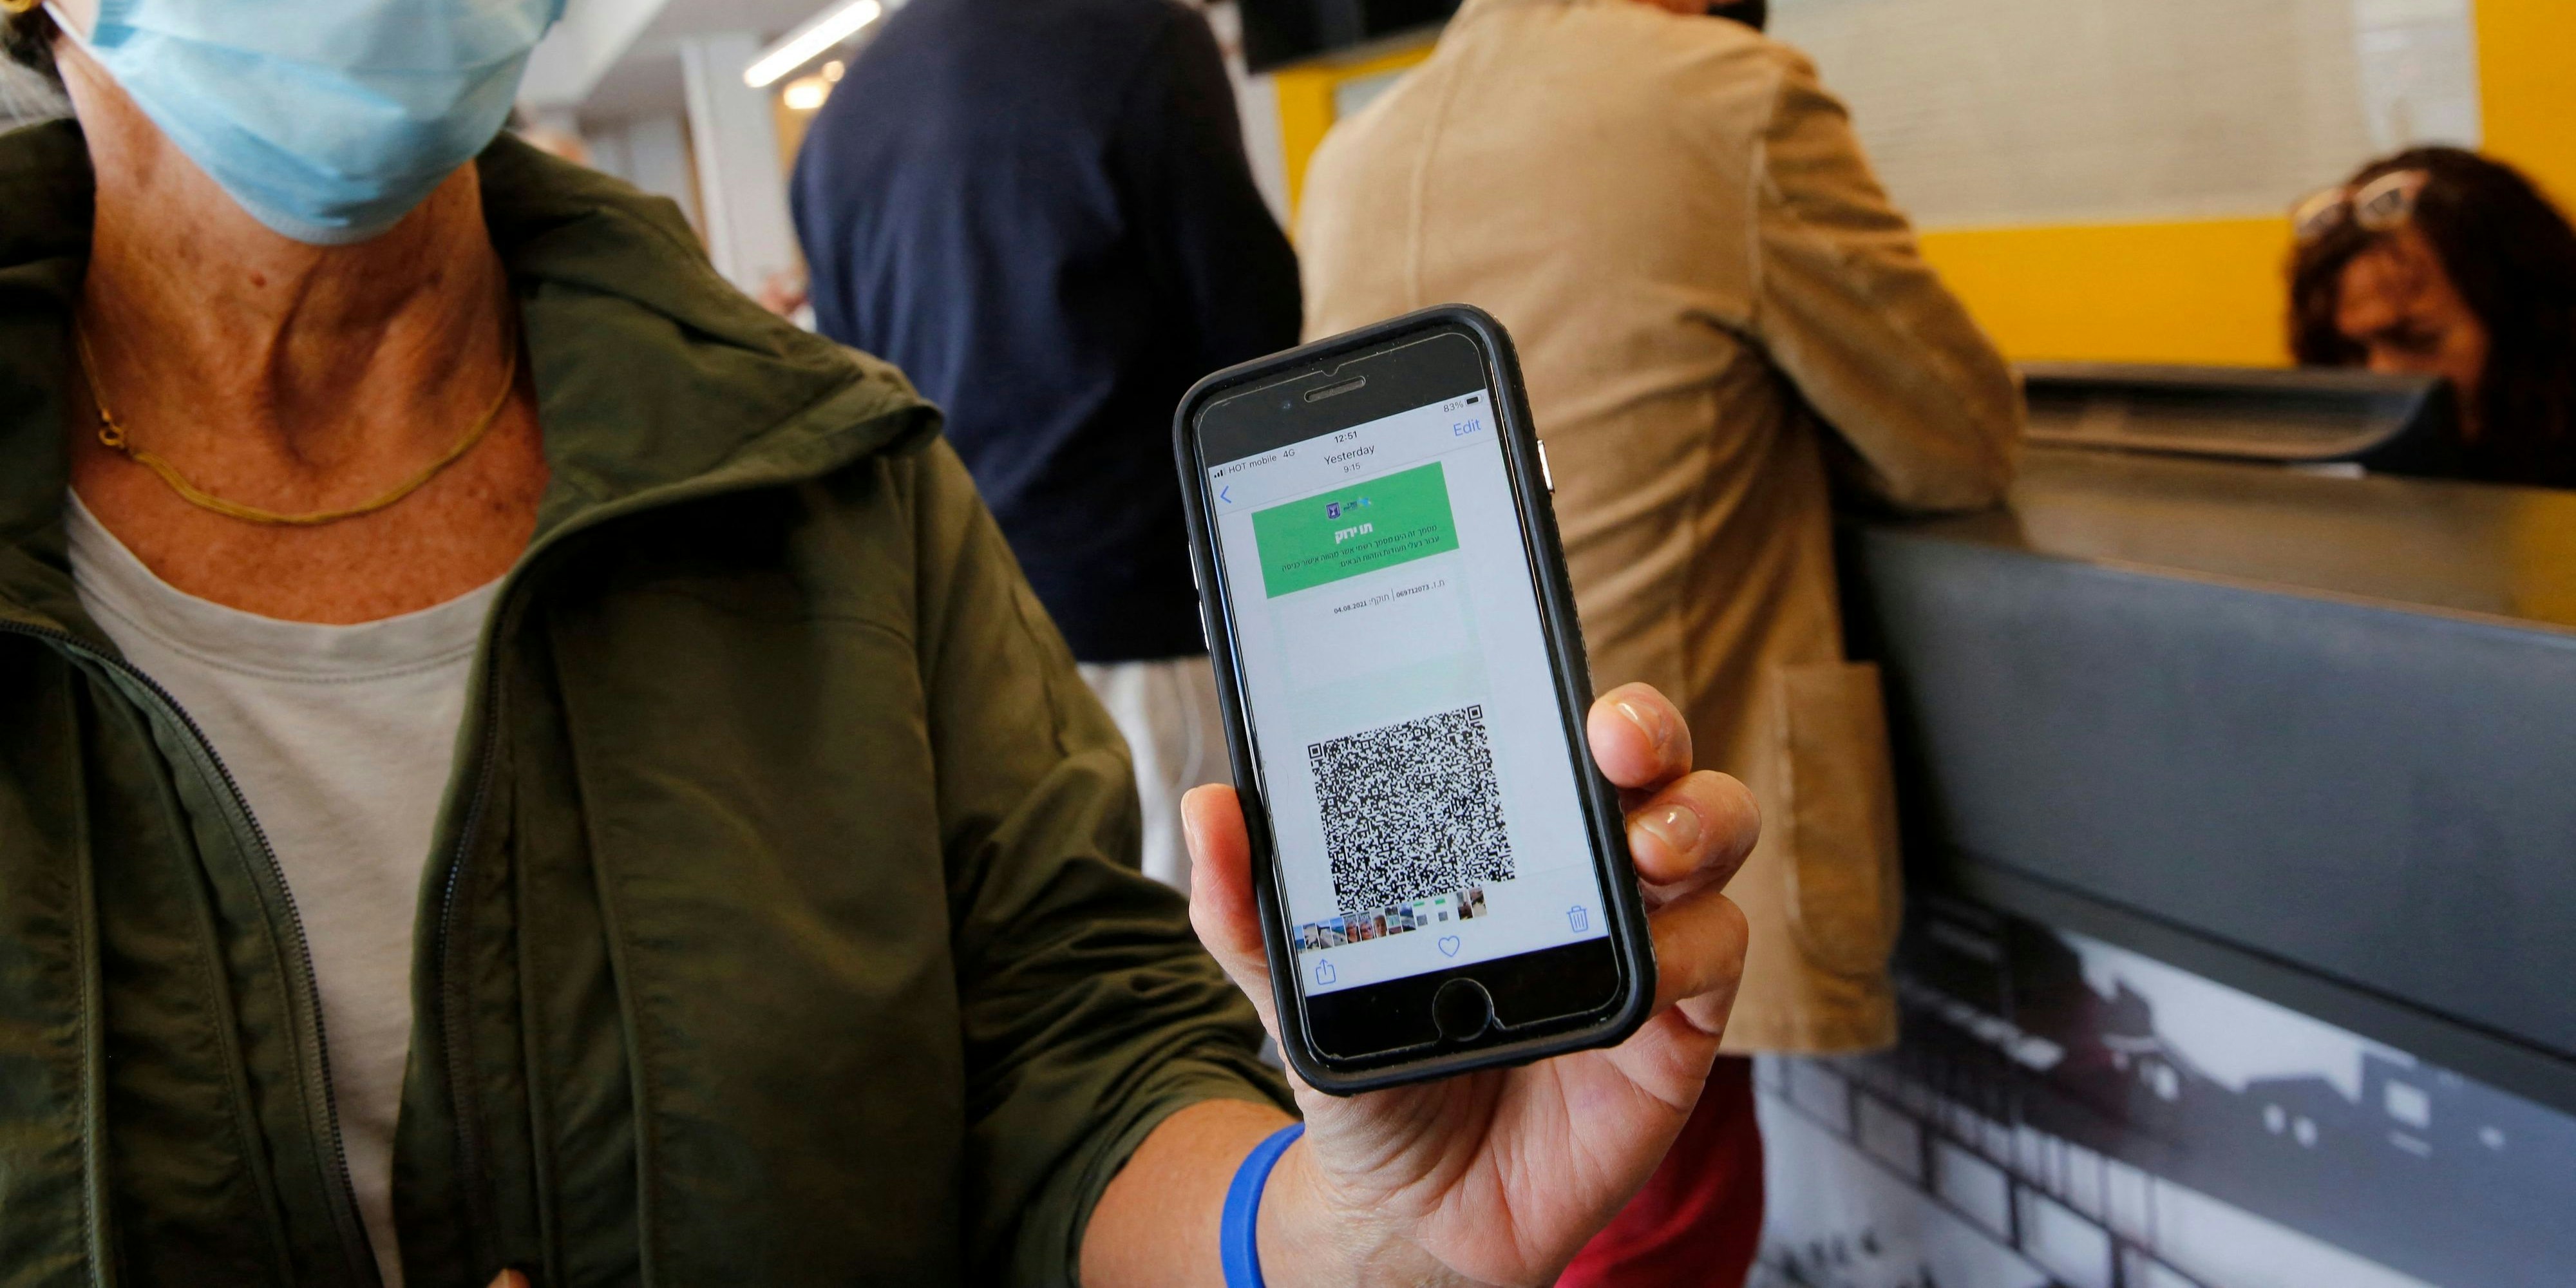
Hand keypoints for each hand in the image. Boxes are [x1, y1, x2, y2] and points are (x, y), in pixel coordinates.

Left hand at [1184, 682, 1757, 1286]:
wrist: (1406, 1206)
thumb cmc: (1375, 1068)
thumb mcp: (1298, 987)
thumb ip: (1247, 907)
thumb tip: (1207, 806)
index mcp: (1504, 835)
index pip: (1547, 733)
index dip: (1560, 688)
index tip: (1540, 667)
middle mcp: (1586, 867)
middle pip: (1651, 763)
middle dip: (1646, 728)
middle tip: (1611, 742)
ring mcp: (1641, 937)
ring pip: (1710, 836)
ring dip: (1695, 819)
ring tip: (1647, 845)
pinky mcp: (1675, 1020)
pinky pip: (1717, 953)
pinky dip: (1688, 948)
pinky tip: (1643, 967)